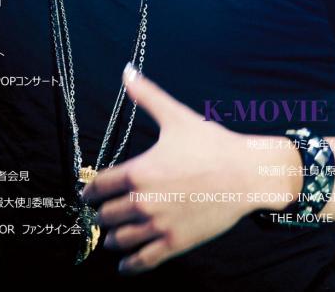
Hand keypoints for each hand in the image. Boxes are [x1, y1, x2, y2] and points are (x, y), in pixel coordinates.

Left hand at [82, 65, 261, 274]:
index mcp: (138, 171)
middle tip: (101, 211)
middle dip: (101, 212)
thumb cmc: (211, 143)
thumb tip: (126, 70)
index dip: (89, 189)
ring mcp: (159, 225)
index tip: (87, 192)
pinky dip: (129, 264)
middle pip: (105, 214)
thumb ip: (145, 95)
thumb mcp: (175, 116)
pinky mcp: (175, 243)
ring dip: (112, 237)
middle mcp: (143, 201)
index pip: (99, 186)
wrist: (247, 174)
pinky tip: (125, 263)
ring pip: (119, 240)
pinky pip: (142, 261)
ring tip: (111, 234)